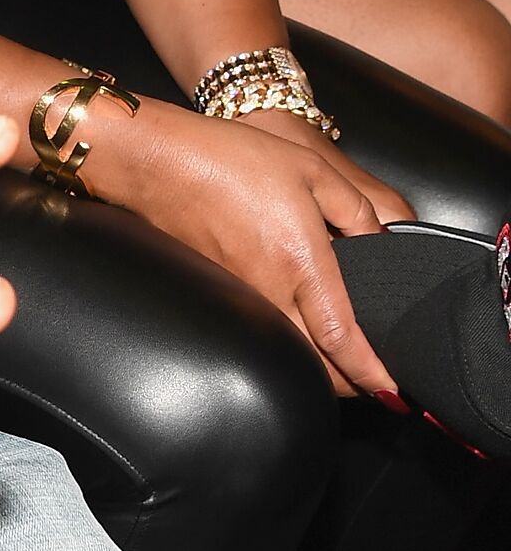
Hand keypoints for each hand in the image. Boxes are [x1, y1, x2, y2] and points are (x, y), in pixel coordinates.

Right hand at [83, 93, 409, 395]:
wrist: (159, 162)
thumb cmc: (229, 159)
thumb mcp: (310, 170)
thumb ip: (355, 209)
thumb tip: (380, 240)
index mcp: (301, 263)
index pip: (343, 338)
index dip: (371, 372)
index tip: (392, 390)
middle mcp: (271, 292)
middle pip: (317, 365)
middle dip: (352, 384)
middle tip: (378, 382)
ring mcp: (243, 299)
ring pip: (290, 355)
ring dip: (321, 368)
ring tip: (346, 364)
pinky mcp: (223, 295)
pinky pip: (265, 334)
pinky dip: (290, 346)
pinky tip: (301, 331)